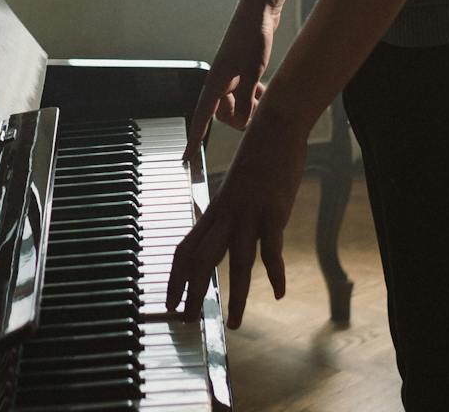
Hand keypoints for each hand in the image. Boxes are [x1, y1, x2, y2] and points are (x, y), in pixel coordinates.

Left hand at [166, 104, 307, 327]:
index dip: (176, 277)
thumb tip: (234, 232)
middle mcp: (225, 214)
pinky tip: (277, 293)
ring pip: (234, 262)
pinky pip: (271, 249)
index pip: (185, 249)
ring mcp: (248, 213)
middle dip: (192, 293)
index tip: (171, 302)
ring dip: (234, 296)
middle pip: (200, 260)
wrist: (274, 126)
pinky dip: (275, 274)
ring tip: (234, 323)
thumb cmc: (259, 155)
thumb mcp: (237, 187)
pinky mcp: (272, 211)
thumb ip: (233, 211)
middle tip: (187, 320)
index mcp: (215, 210)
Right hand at [183, 0, 281, 156]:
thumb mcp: (254, 72)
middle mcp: (219, 80)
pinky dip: (253, 95)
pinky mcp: (240, 69)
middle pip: (224, 114)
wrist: (258, 9)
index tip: (185, 160)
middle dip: (240, 118)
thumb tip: (243, 123)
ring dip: (250, 105)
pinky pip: (242, 93)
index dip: (193, 140)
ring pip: (236, 104)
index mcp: (217, 82)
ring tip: (264, 95)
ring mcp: (229, 75)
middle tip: (258, 110)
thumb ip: (247, 99)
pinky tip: (264, 88)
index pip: (202, 118)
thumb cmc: (253, 37)